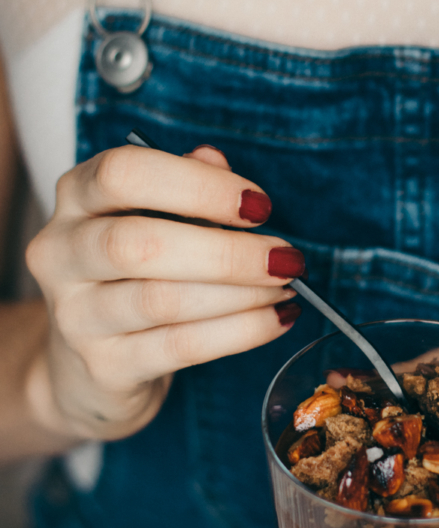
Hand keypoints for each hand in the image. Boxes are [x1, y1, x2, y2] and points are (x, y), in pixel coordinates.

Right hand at [25, 143, 304, 443]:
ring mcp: (76, 315)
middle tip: (286, 258)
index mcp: (76, 197)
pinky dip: (241, 331)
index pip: (124, 174)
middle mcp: (62, 252)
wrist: (89, 363)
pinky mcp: (104, 366)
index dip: (199, 186)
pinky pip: (181, 347)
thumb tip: (218, 161)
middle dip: (228, 252)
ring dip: (242, 294)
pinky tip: (275, 319)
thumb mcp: (155, 217)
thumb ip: (185, 185)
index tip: (259, 206)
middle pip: (141, 243)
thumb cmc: (135, 273)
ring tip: (286, 288)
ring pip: (163, 300)